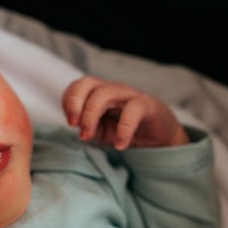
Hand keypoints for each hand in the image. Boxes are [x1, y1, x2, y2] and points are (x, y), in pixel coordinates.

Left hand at [62, 76, 188, 149]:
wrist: (158, 135)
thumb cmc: (126, 130)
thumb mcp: (101, 131)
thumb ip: (87, 126)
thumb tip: (75, 124)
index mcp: (98, 93)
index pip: (78, 86)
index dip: (68, 100)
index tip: (68, 122)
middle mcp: (112, 90)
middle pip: (88, 83)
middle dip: (75, 102)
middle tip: (72, 125)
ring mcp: (129, 95)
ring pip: (105, 93)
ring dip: (91, 114)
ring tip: (87, 136)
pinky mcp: (146, 105)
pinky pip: (132, 111)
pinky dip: (123, 129)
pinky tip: (120, 145)